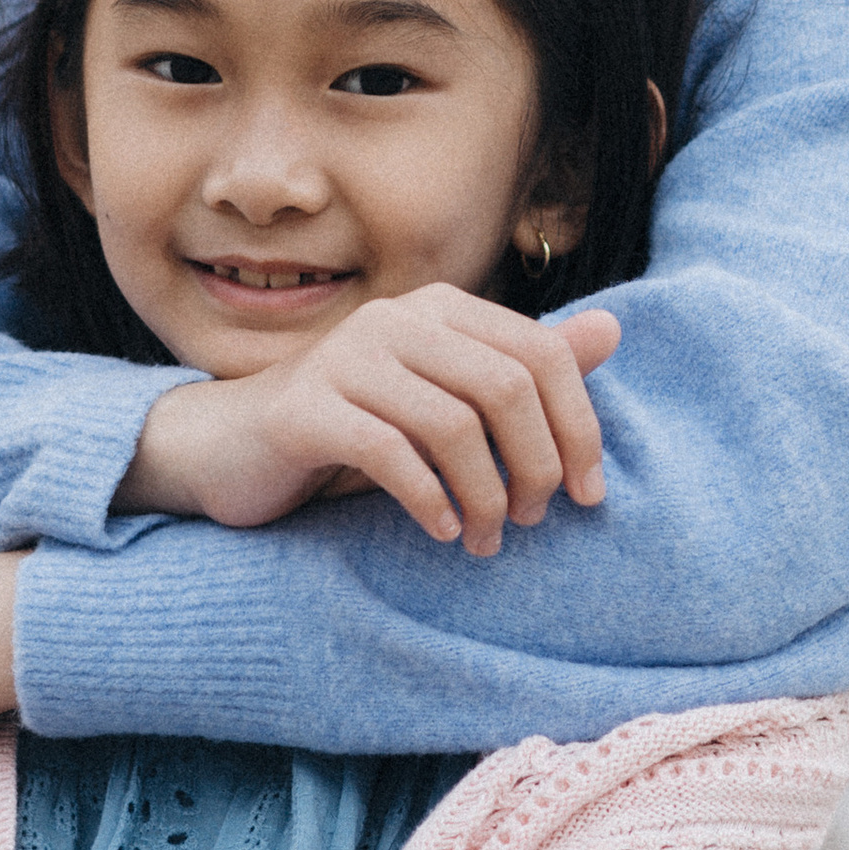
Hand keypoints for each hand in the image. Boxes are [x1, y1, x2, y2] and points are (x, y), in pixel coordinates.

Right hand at [120, 288, 619, 554]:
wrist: (234, 448)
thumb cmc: (356, 428)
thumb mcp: (446, 400)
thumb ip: (523, 369)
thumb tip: (614, 331)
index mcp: (440, 309)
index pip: (542, 355)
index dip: (579, 428)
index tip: (587, 496)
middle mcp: (396, 319)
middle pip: (507, 388)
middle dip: (536, 467)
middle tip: (530, 522)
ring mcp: (345, 358)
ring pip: (452, 425)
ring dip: (484, 497)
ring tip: (484, 540)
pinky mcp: (304, 408)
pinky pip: (387, 453)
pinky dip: (427, 499)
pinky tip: (441, 530)